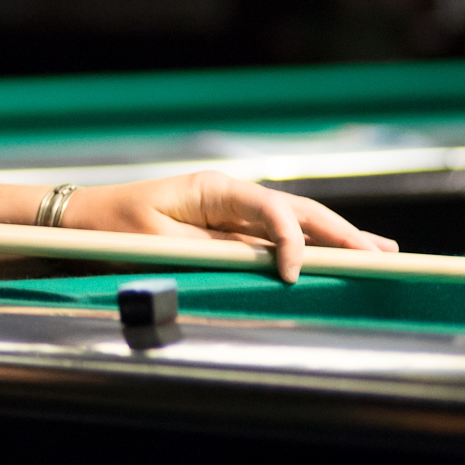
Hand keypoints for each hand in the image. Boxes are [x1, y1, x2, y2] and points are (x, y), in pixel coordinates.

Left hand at [59, 171, 397, 283]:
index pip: (271, 212)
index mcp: (214, 190)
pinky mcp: (229, 232)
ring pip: (295, 224)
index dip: (291, 242)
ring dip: (336, 239)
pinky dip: (310, 249)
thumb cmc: (113, 227)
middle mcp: (230, 197)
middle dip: (340, 233)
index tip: (296, 274)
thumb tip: (259, 262)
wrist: (81, 220)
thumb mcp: (156, 243)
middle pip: (297, 212)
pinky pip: (276, 240)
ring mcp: (232, 214)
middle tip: (383, 255)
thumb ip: (209, 252)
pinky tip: (339, 257)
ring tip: (381, 253)